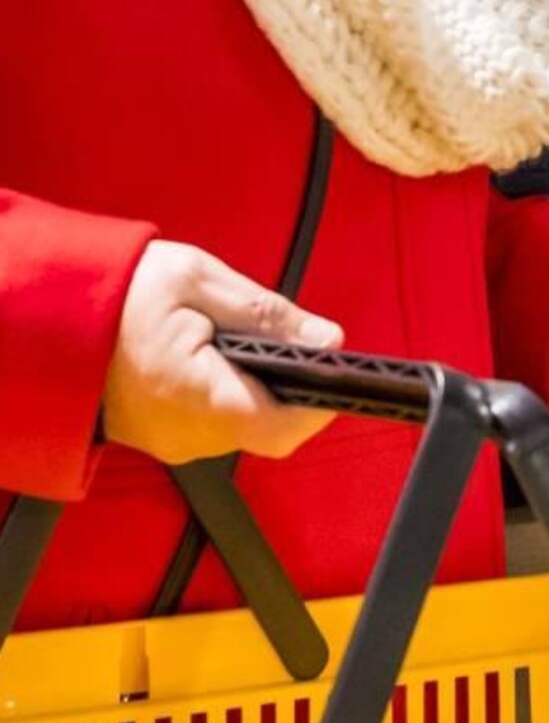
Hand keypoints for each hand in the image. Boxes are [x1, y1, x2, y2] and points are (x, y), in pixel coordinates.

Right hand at [101, 240, 345, 466]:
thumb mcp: (200, 282)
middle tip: (278, 337)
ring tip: (232, 336)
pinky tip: (212, 353)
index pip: (286, 427)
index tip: (333, 368)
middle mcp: (187, 433)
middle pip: (268, 425)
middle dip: (288, 383)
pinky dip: (226, 388)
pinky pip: (213, 419)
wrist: (43, 314)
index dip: (320, 402)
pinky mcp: (160, 435)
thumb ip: (270, 314)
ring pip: (243, 420)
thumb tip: (326, 339)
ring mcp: (171, 440)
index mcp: (199, 397)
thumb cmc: (114, 293)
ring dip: (255, 382)